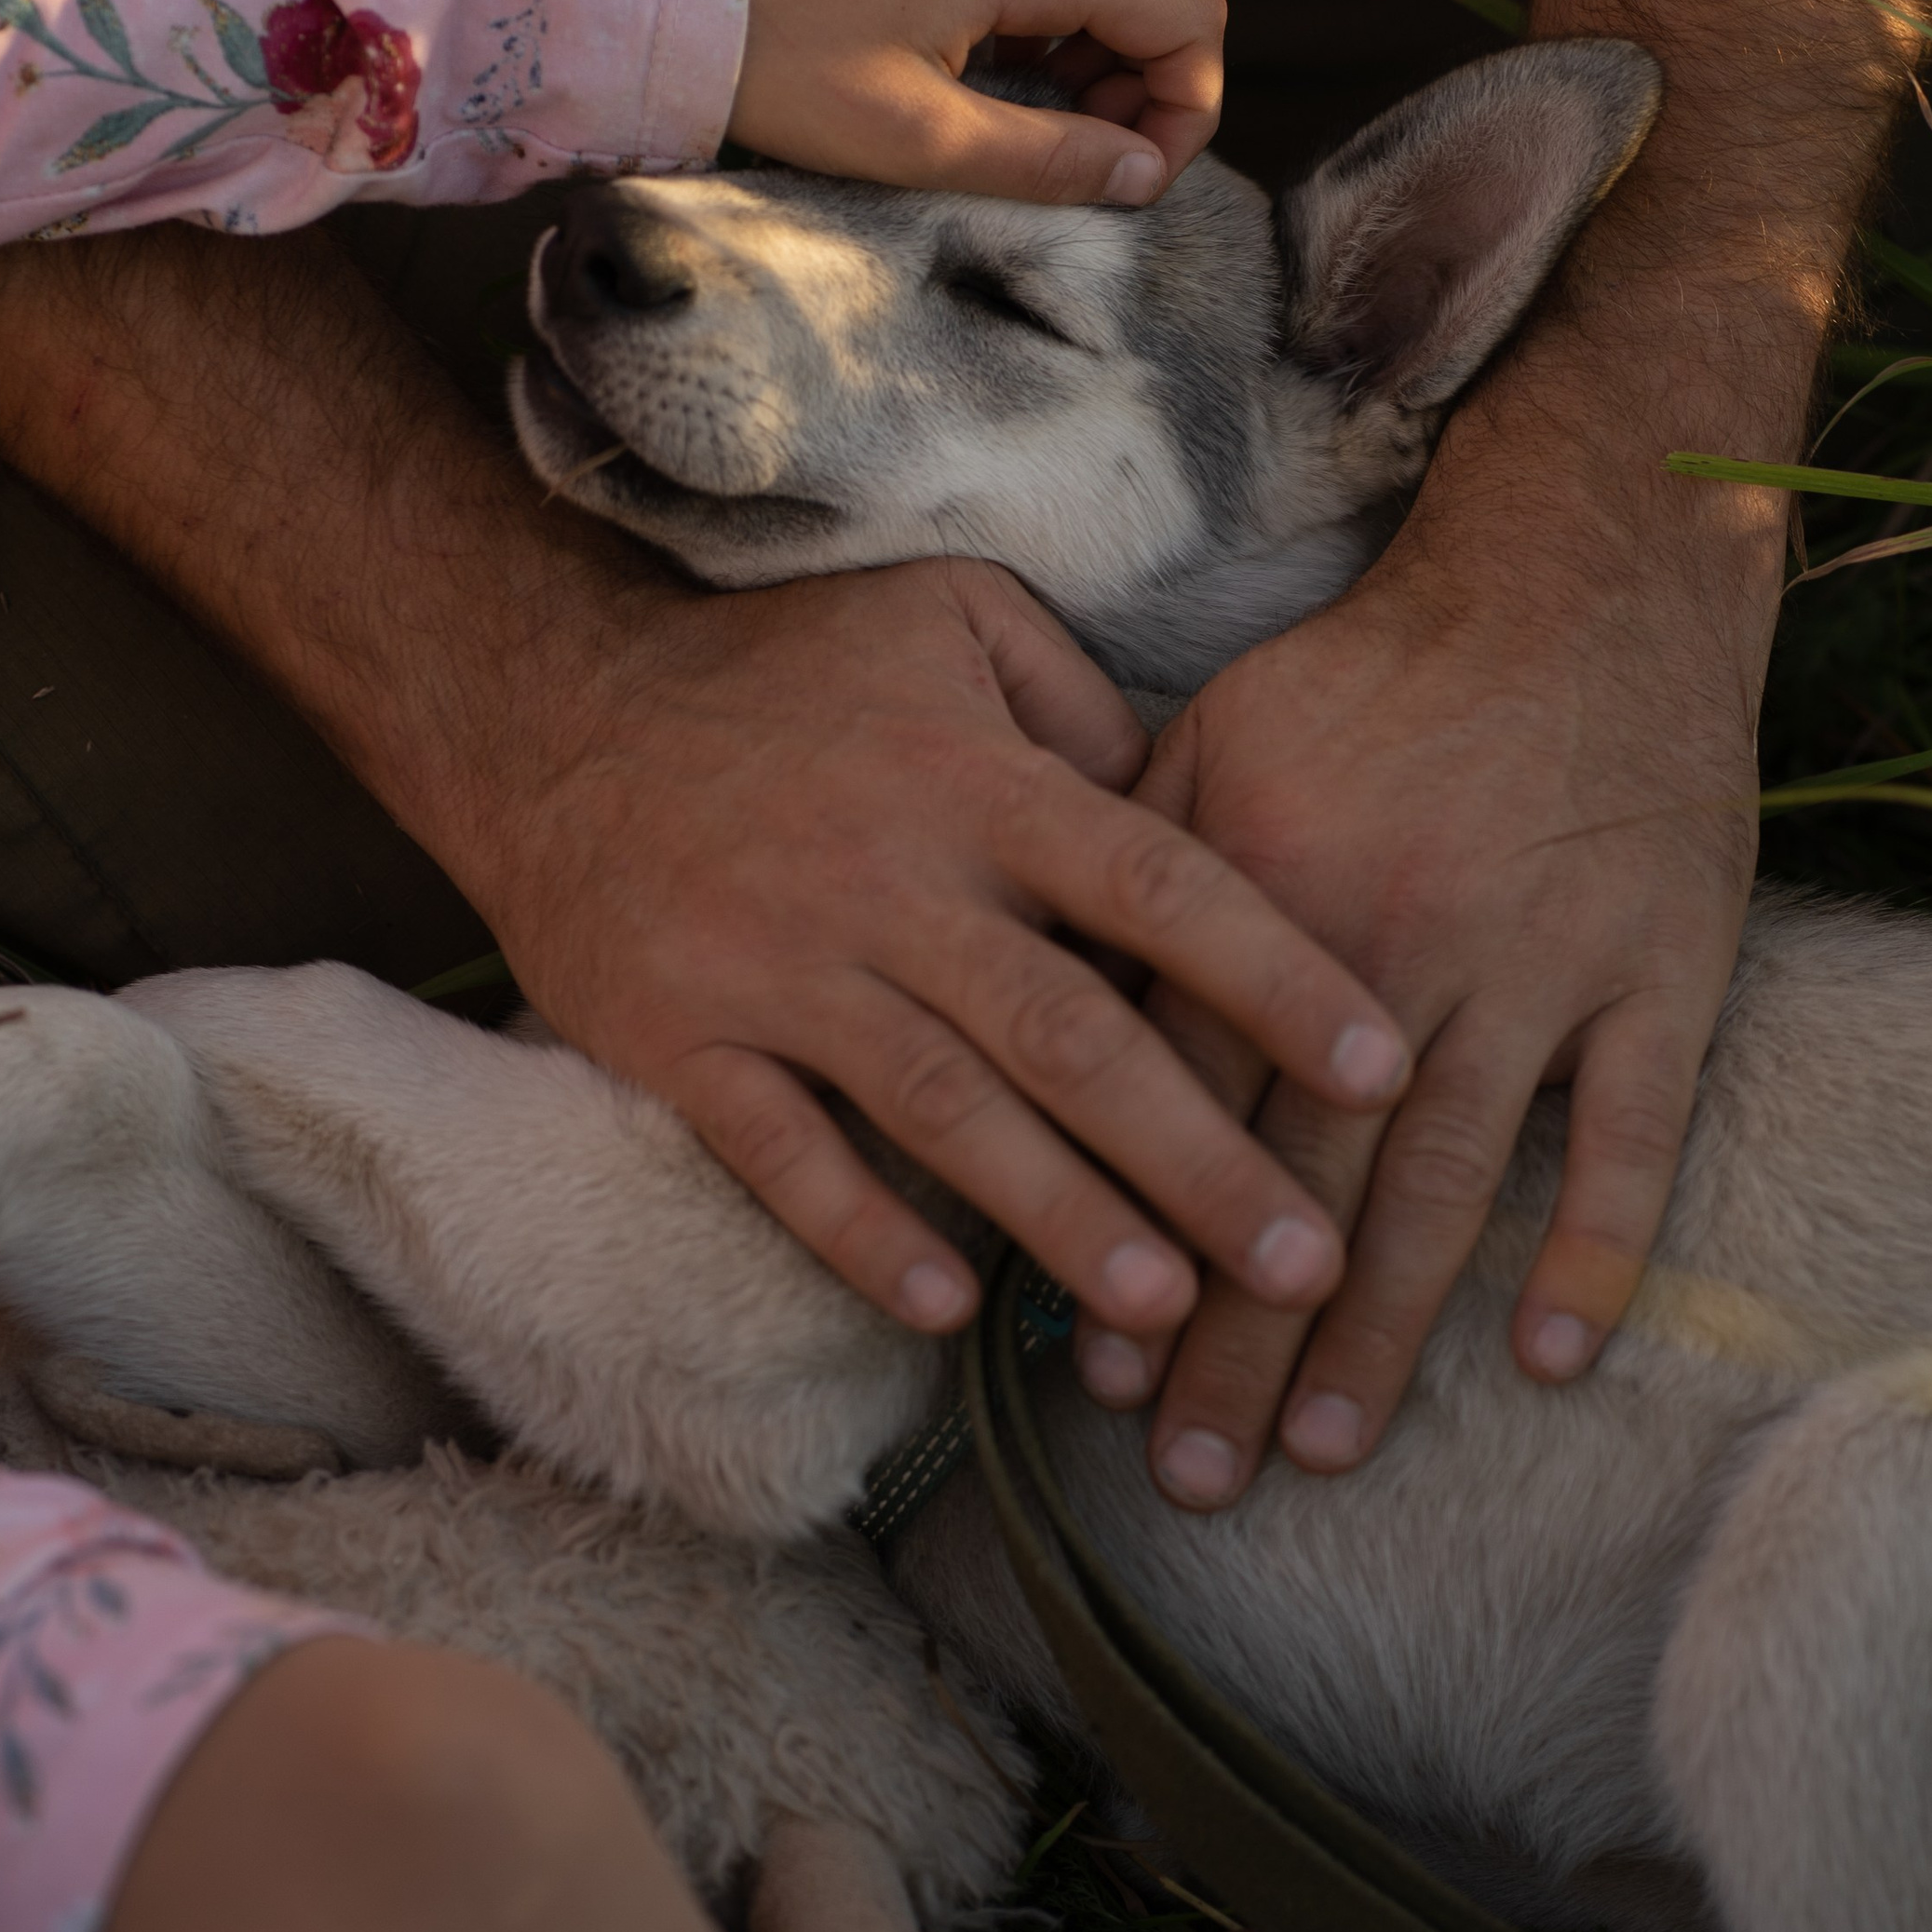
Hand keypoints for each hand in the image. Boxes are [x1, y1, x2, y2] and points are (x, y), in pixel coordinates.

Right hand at [458, 554, 1410, 1345]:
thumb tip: (1191, 803)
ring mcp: (782, 967)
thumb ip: (1077, 703)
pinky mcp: (683, 1038)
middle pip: (1072, 1033)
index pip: (1158, 882)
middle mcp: (893, 880)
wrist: (550, 707)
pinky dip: (861, 1230)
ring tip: (1167, 1313)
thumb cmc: (778, 670)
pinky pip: (781, 1152)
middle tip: (1308, 1265)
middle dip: (1200, 1156)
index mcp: (977, 781)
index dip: (1275, 976)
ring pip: (946, 1110)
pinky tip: (946, 1308)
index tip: (1381, 1069)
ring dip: (1062, 1217)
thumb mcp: (947, 618)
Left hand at [733, 0, 1224, 206]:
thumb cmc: (783, 68)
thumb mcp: (919, 140)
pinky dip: (1069, 10)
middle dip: (1164, 66)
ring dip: (1119, 38)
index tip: (1139, 171)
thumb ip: (1048, 159)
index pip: (1189, 10)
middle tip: (1099, 143)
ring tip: (1054, 116)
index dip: (1190, 103)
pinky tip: (1012, 73)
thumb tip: (1143, 175)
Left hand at [1086, 473, 1764, 1500]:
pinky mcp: (1660, 969)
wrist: (1579, 581)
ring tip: (1327, 1450)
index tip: (1088, 1370)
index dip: (1134, 1242)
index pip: (1178, 1105)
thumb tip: (1031, 1006)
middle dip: (1240, 1338)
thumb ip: (1126, 883)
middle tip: (1189, 1472)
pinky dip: (1594, 1246)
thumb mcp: (1213, 744)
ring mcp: (1535, 963)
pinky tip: (1548, 1356)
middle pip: (1297, 1176)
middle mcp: (1392, 940)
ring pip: (1443, 1182)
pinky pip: (1628, 1134)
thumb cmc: (1372, 677)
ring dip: (1382, 1330)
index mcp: (1263, 891)